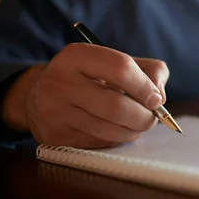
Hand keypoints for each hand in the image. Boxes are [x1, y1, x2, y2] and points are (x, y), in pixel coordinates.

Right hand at [2, 43, 168, 147]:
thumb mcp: (114, 61)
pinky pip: (99, 143)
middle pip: (117, 106)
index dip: (145, 86)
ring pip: (110, 130)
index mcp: (76, 56)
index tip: (156, 98)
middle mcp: (60, 82)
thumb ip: (148, 70)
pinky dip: (117, 139)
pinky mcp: (55, 137)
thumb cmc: (90, 76)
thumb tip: (160, 97)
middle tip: (152, 117)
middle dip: (144, 116)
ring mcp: (54, 112)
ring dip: (134, 130)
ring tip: (138, 123)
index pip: (121, 69)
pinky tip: (117, 129)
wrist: (38, 94)